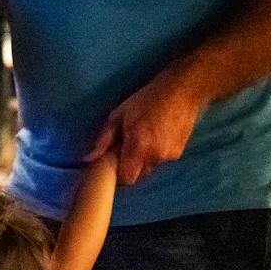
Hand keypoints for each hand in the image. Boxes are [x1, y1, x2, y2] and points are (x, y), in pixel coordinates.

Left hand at [87, 72, 204, 186]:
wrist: (182, 91)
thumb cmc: (147, 99)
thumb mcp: (119, 115)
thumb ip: (103, 140)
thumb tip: (88, 159)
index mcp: (138, 146)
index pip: (126, 179)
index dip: (117, 175)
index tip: (113, 163)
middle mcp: (155, 156)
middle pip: (137, 176)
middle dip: (129, 168)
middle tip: (126, 148)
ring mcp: (169, 157)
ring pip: (149, 168)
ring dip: (142, 160)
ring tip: (143, 139)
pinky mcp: (179, 154)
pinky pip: (160, 161)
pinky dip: (155, 154)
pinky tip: (156, 137)